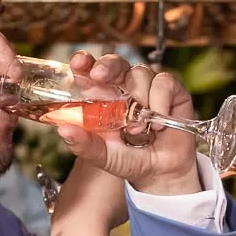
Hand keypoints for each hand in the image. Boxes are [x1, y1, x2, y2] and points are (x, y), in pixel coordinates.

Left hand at [62, 51, 202, 195]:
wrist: (161, 173)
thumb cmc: (130, 160)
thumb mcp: (104, 156)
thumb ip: (85, 145)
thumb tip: (64, 130)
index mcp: (102, 98)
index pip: (90, 73)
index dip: (84, 63)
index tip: (79, 62)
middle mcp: (123, 87)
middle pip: (114, 64)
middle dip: (107, 67)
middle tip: (100, 77)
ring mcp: (147, 86)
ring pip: (139, 74)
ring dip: (139, 100)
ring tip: (139, 130)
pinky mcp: (171, 90)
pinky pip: (163, 82)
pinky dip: (160, 102)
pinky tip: (158, 124)